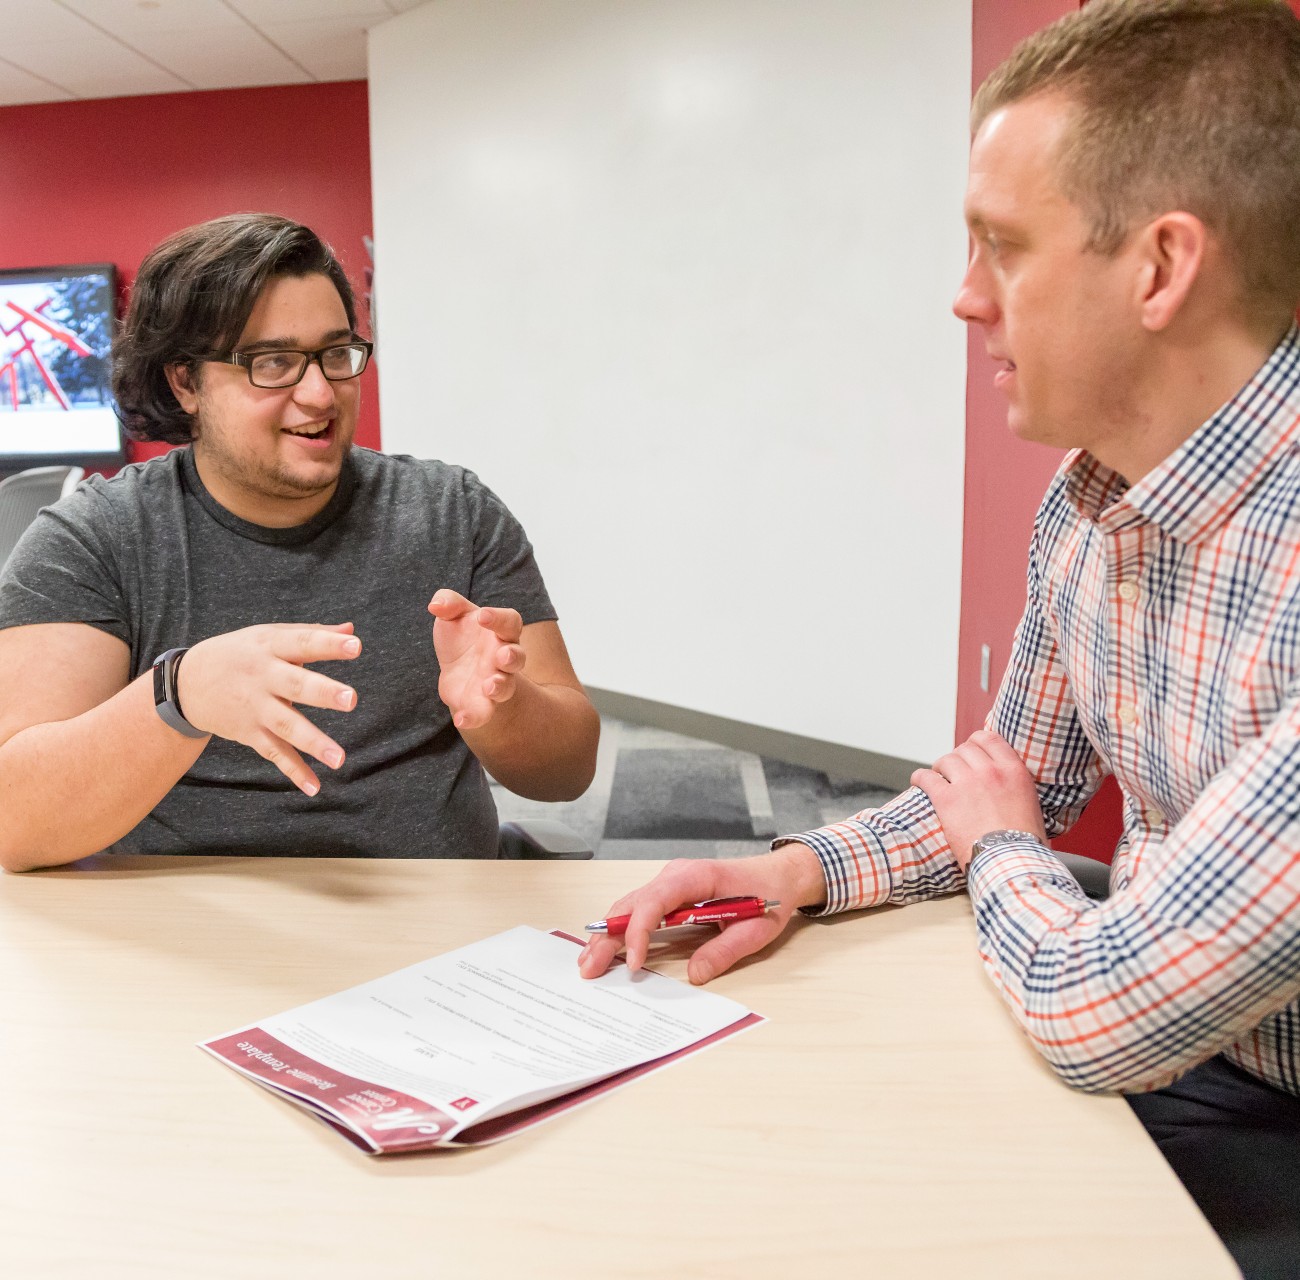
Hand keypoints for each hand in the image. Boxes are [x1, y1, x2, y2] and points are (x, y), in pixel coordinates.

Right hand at [177, 623, 360, 795]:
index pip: (302, 643)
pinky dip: (293, 771)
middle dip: (323, 693)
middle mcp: (263, 678)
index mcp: (270, 647)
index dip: (328, 644)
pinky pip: (274, 753)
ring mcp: (255, 708)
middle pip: (295, 685)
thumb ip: (311, 633)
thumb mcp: (268, 635)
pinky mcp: (250, 733)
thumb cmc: (240, 653)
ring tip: (339, 758)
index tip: (356, 645)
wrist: (186, 684)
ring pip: (286, 725)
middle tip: (351, 699)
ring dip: (313, 742)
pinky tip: (315, 786)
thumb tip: (350, 628)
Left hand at [428, 590, 525, 729]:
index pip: (510, 621)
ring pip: (506, 686)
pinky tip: (461, 720)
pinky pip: (483, 713)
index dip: (499, 618)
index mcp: (500, 631)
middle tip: (502, 655)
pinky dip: (474, 718)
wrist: (458, 667)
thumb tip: (435, 604)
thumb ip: (448, 603)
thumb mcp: (454, 615)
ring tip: (489, 686)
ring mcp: (494, 681)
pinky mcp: (481, 703)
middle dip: (513, 657)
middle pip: (518, 657)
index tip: (482, 616)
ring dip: (501, 687)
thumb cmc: (462, 636)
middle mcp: (503, 657)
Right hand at [578, 845, 826, 984]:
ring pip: (629, 905)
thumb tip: (694, 975)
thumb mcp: (755, 929)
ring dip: (609, 933)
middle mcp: (676, 875)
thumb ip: (724, 951)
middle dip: (608, 936)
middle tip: (589, 967)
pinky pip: (639, 909)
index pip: (655, 900)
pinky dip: (622, 929)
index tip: (635, 962)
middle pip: (632, 903)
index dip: (640, 931)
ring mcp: (670, 882)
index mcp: (695, 876)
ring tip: (589, 962)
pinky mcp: (670, 893)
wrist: (779, 876)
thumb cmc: (769, 895)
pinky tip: (608, 948)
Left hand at [910, 730, 1045, 869]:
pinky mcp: (947, 800)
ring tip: (939, 778)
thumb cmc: (1025, 844)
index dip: (976, 742)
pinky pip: (926, 778)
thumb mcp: (1033, 807)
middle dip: (958, 757)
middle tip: (955, 771)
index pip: (990, 739)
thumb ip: (1019, 790)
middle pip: (965, 748)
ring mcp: (967, 783)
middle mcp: (990, 771)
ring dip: (941, 768)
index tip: (972, 750)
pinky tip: (919, 782)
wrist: (1011, 862)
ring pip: (945, 760)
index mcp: (1014, 771)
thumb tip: (1015, 793)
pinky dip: (920, 778)